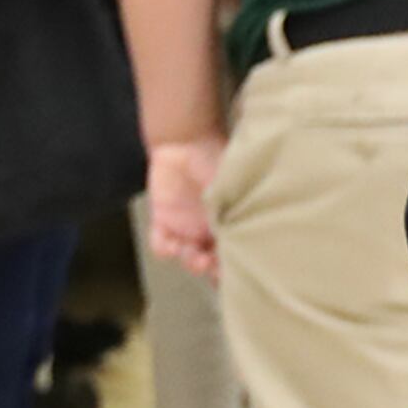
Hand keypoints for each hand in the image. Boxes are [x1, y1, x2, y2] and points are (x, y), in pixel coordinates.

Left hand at [145, 134, 223, 275]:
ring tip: (194, 254)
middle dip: (211, 269)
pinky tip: (171, 242)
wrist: (187, 138)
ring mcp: (186, 229)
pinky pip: (161, 245)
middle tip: (212, 263)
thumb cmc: (219, 159)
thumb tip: (247, 237)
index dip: (233, 266)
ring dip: (191, 261)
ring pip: (187, 258)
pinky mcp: (163, 221)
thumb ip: (237, 212)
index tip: (234, 268)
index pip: (232, 255)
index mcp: (229, 225)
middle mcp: (208, 232)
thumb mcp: (233, 189)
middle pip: (211, 264)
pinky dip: (164, 248)